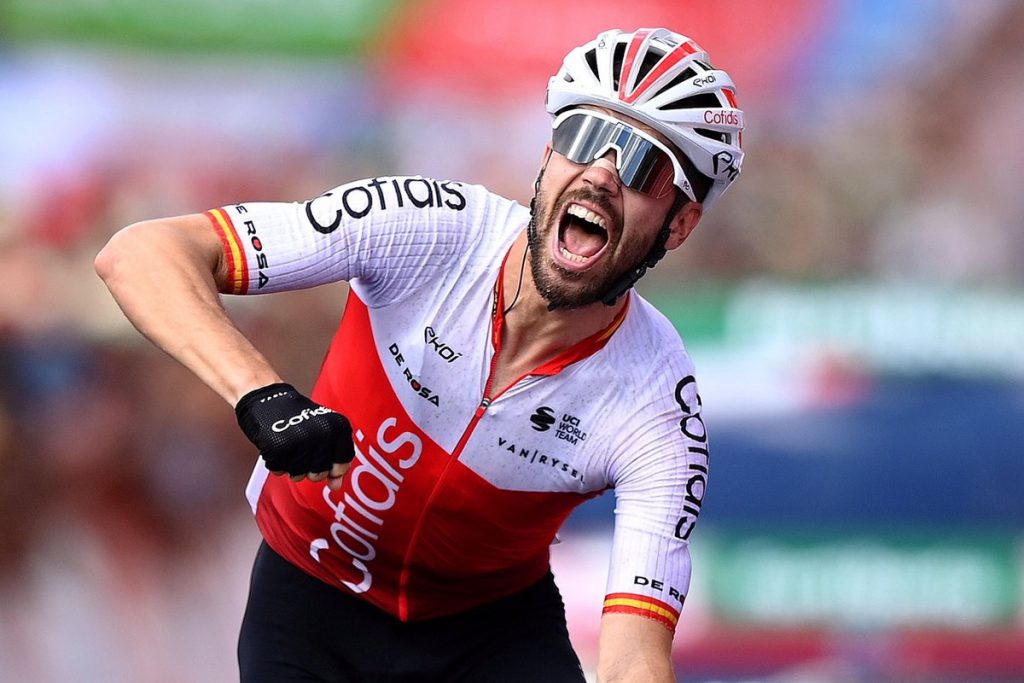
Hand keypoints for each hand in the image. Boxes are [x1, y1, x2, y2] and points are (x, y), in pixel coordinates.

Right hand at [235, 383, 353, 489]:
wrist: (268, 398)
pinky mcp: (279, 448)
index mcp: (338, 428)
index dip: (334, 469)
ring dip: (292, 466)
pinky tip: (277, 447)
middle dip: (310, 468)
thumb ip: (335, 458)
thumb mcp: (325, 432)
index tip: (325, 460)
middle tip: (303, 449)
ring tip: (290, 446)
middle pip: (319, 474)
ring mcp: (301, 442)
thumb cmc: (298, 418)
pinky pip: (280, 470)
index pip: (343, 464)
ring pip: (299, 476)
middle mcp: (322, 435)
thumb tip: (336, 486)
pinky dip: (277, 463)